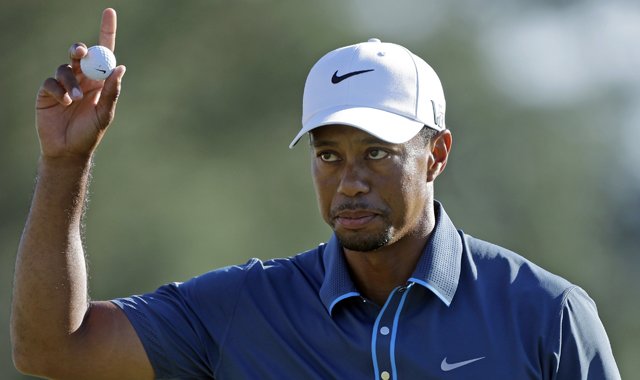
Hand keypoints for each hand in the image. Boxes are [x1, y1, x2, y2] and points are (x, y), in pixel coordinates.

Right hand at [36, 8, 125, 159]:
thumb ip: (112, 92)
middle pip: (80, 54)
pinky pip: (51, 82)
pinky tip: (64, 103)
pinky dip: (58, 90)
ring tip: (75, 100)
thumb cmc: (90, 133)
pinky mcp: (48, 92)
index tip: (109, 12)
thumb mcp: (105, 113)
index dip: (106, 31)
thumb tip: (120, 67)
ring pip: (65, 68)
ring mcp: (64, 84)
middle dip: (79, 49)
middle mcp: (83, 79)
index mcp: (100, 81)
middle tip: (79, 52)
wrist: (67, 150)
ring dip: (71, 82)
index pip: (104, 52)